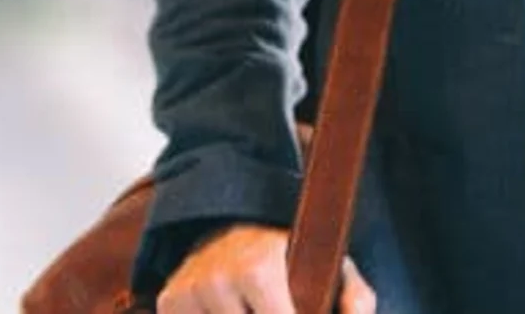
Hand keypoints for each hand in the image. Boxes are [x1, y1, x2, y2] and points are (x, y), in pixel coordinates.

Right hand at [158, 224, 375, 313]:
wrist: (235, 220)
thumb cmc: (291, 252)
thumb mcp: (331, 265)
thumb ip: (355, 298)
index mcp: (258, 268)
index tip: (300, 313)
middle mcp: (216, 278)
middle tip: (278, 306)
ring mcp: (188, 290)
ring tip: (256, 305)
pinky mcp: (169, 299)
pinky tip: (231, 310)